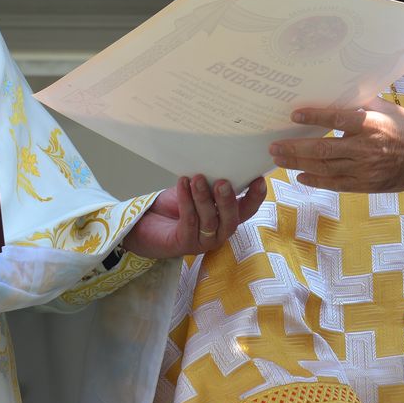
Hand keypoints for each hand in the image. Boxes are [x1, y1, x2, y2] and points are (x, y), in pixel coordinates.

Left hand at [122, 175, 266, 259]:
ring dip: (204, 198)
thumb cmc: (173, 206)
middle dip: (228, 201)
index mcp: (226, 218)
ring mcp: (202, 242)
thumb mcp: (197, 190)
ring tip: (197, 179)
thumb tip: (220, 158)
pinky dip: (186, 201)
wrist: (145, 223)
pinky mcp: (183, 244)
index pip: (247, 210)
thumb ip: (210, 182)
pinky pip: (189, 222)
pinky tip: (183, 184)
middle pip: (231, 220)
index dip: (255, 197)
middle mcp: (219, 233)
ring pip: (209, 221)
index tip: (258, 179)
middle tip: (223, 182)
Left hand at [270, 100, 403, 192]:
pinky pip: (336, 184)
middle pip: (323, 149)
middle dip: (295, 148)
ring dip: (299, 164)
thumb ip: (362, 102)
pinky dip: (317, 180)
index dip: (314, 116)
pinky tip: (301, 176)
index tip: (294, 114)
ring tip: (279, 159)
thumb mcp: (387, 108)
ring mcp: (365, 169)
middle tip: (274, 146)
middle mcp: (365, 148)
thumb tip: (337, 92)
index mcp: (371, 125)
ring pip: (325, 168)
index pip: (337, 119)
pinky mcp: (366, 184)